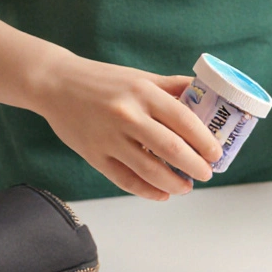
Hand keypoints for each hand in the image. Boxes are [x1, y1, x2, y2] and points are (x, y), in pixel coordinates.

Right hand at [31, 52, 221, 199]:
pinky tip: (162, 194)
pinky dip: (148, 191)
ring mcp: (109, 137)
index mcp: (143, 93)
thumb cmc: (103, 80)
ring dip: (174, 184)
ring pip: (150, 171)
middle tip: (206, 173)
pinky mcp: (94, 155)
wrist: (55, 83)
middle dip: (196, 166)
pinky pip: (126, 180)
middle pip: (172, 149)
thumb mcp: (140, 77)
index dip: (205, 142)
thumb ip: (172, 88)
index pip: (185, 120)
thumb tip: (208, 95)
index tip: (216, 154)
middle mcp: (128, 115)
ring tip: (186, 187)